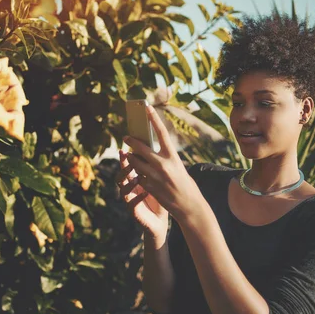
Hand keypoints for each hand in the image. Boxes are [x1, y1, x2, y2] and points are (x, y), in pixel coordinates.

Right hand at [116, 149, 168, 242]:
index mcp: (134, 180)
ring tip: (136, 177)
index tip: (126, 148)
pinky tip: (145, 193)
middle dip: (123, 166)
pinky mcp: (134, 212)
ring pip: (122, 189)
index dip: (124, 158)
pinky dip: (137, 197)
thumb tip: (155, 149)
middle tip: (127, 157)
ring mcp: (130, 200)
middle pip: (121, 175)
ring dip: (128, 182)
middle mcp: (130, 189)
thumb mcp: (157, 181)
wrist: (160, 221)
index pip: (127, 167)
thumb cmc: (159, 199)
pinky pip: (132, 203)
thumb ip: (153, 168)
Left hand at [122, 105, 202, 222]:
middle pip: (140, 147)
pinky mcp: (149, 187)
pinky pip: (138, 175)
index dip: (154, 118)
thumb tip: (150, 149)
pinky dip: (137, 173)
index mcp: (173, 156)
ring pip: (135, 162)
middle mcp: (163, 164)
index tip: (147, 107)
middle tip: (126, 137)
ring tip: (131, 156)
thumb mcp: (177, 166)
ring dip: (131, 158)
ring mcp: (154, 176)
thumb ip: (165, 157)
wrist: (188, 205)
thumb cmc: (185, 184)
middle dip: (131, 141)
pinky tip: (139, 174)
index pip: (161, 132)